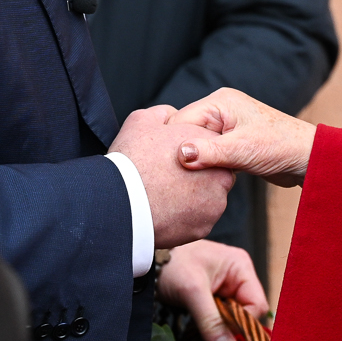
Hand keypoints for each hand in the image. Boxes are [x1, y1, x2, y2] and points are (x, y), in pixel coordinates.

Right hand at [108, 105, 234, 247]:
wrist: (121, 202)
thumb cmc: (131, 160)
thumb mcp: (142, 120)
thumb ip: (165, 114)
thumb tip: (172, 116)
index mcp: (208, 145)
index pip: (209, 146)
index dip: (189, 152)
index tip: (172, 159)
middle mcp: (220, 174)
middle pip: (213, 174)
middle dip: (196, 177)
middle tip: (168, 179)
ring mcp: (215, 203)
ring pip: (207, 199)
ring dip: (191, 198)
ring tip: (164, 196)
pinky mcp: (205, 226)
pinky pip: (197, 220)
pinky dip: (185, 217)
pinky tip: (165, 211)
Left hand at [158, 240, 270, 340]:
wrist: (146, 257)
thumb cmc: (172, 263)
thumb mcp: (192, 290)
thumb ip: (211, 320)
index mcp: (241, 269)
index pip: (256, 305)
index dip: (244, 324)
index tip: (226, 338)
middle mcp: (236, 280)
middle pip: (244, 316)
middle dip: (230, 334)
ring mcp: (223, 292)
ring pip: (229, 324)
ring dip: (217, 340)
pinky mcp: (210, 302)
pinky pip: (215, 324)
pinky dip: (207, 338)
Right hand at [171, 88, 314, 186]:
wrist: (307, 158)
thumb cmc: (281, 147)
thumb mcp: (242, 150)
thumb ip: (208, 152)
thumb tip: (179, 154)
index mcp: (219, 102)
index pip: (179, 121)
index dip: (172, 143)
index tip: (169, 167)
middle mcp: (220, 110)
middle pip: (184, 132)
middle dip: (182, 153)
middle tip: (181, 176)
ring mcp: (225, 126)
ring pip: (195, 144)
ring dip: (195, 161)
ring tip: (193, 178)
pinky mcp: (231, 142)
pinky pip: (207, 152)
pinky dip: (205, 165)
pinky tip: (205, 179)